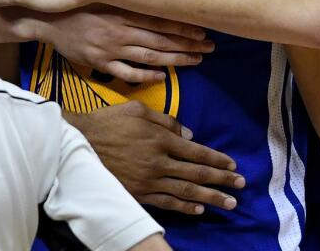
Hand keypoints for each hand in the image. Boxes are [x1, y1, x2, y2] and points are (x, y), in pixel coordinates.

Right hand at [38, 6, 212, 84]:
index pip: (159, 19)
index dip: (183, 25)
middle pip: (160, 39)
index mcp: (120, 10)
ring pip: (149, 57)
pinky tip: (163, 76)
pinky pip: (127, 72)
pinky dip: (146, 75)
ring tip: (195, 60)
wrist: (44, 18)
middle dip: (187, 44)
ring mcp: (110, 48)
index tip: (202, 28)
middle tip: (209, 47)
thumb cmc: (74, 1)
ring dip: (175, 59)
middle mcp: (119, 30)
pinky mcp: (99, 63)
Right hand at [70, 101, 244, 214]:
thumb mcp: (137, 109)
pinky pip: (166, 203)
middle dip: (222, 180)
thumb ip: (165, 120)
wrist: (79, 143)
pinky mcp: (138, 193)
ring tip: (229, 203)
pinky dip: (185, 207)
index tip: (232, 165)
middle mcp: (158, 162)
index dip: (216, 159)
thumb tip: (189, 134)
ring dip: (210, 198)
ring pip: (186, 191)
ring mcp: (148, 180)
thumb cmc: (108, 121)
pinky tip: (199, 209)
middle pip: (196, 174)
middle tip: (241, 185)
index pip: (196, 152)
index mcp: (160, 139)